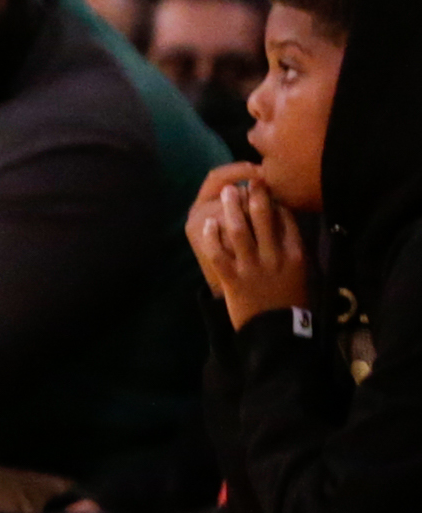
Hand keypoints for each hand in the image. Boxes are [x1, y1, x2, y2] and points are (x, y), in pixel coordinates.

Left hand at [187, 164, 312, 330]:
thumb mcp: (303, 271)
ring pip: (238, 230)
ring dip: (231, 208)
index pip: (286, 220)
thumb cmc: (292, 300)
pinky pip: (218, 252)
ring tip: (229, 191)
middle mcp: (273, 257)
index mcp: (295, 255)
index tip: (267, 188)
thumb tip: (284, 218)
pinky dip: (212, 236)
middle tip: (249, 181)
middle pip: (263, 218)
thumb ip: (294, 247)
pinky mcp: (231, 278)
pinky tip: (209, 223)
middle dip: (254, 195)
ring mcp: (250, 267)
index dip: (275, 201)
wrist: (277, 331)